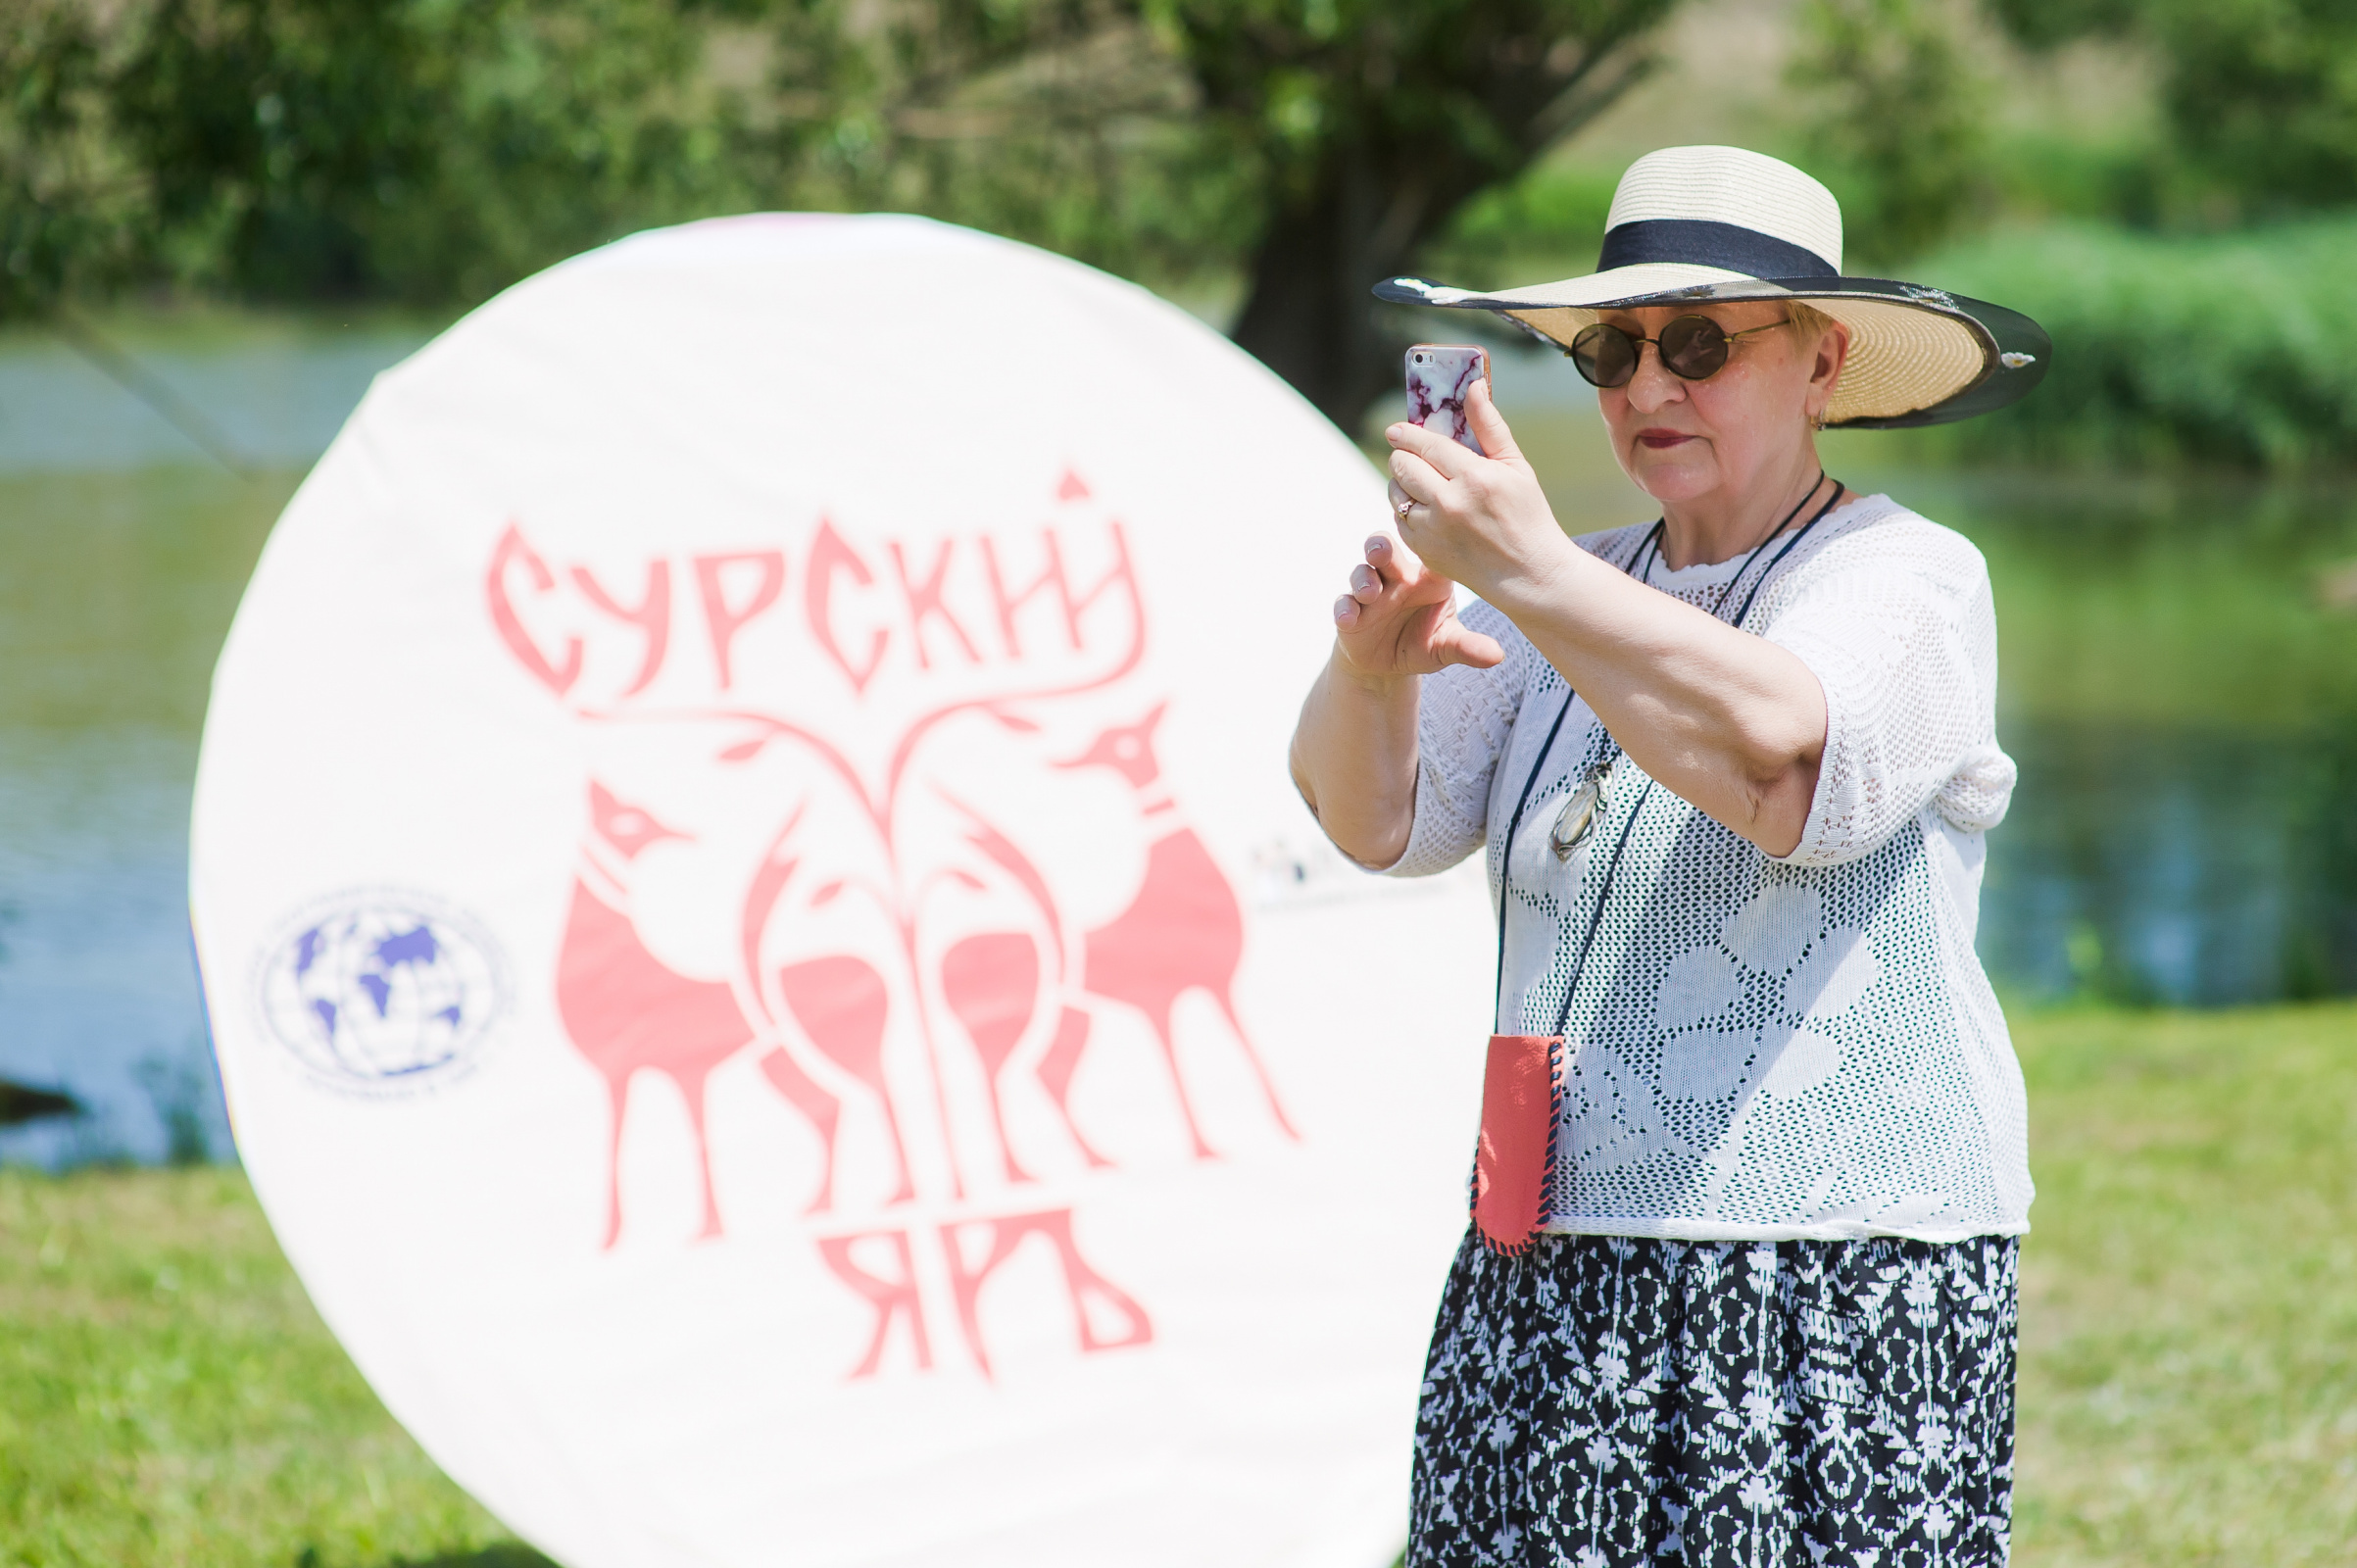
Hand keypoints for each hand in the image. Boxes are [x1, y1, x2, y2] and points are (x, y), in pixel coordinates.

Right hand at [1332, 532, 1503, 681]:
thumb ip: (1469, 647)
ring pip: (1362, 572)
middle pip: (1385, 549)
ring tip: (1370, 593)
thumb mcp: (1448, 646)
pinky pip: (1343, 604)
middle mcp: (1398, 578)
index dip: (1427, 541)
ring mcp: (1371, 592)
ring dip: (1363, 578)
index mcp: (1428, 578)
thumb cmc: (1425, 643)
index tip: (1427, 539)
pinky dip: (1344, 609)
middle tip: (1381, 552)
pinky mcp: (1350, 612)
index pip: (1428, 551)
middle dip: (1380, 547)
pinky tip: (1348, 619)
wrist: (1389, 667)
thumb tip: (1498, 656)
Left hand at [1385, 377, 1569, 597]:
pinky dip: (1406, 508)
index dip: (1407, 434)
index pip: (1427, 444)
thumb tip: (1473, 385)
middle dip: (1403, 455)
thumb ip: (1489, 425)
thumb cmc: (1526, 514)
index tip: (1396, 429)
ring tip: (1420, 481)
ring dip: (1402, 482)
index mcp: (1475, 477)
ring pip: (1395, 492)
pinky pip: (1399, 518)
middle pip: (1403, 465)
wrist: (1528, 573)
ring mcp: (1432, 530)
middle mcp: (1449, 503)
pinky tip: (1426, 507)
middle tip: (1410, 454)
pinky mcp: (1423, 550)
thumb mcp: (1516, 466)